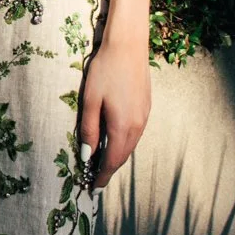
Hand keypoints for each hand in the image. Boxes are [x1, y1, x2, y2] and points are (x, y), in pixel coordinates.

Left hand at [78, 35, 151, 190]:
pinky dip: (124, 144)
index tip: (92, 189)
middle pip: (123, 156)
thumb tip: (87, 155)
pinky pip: (135, 134)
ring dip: (117, 157)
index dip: (102, 177)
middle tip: (95, 182)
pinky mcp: (146, 107)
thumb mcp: (90, 101)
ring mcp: (144, 117)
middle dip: (109, 171)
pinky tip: (115, 142)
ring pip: (130, 146)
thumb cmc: (105, 70)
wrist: (129, 45)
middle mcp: (137, 126)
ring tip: (103, 166)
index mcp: (122, 127)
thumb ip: (89, 130)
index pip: (111, 161)